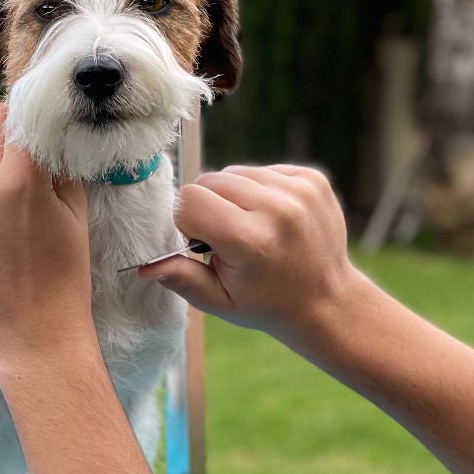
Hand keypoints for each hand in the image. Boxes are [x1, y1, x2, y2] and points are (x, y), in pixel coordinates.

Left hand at [0, 101, 90, 365]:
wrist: (32, 335)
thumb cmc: (64, 275)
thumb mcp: (74, 213)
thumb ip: (59, 164)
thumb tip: (49, 132)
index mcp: (21, 178)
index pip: (19, 113)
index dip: (34, 116)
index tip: (44, 125)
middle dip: (5, 127)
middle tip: (23, 150)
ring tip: (11, 198)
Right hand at [138, 164, 366, 346]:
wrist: (326, 300)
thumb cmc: (265, 302)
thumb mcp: (219, 302)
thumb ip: (183, 279)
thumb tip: (147, 266)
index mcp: (249, 240)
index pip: (189, 200)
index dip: (187, 222)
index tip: (202, 243)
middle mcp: (277, 209)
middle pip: (209, 180)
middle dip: (208, 206)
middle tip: (226, 238)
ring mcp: (299, 191)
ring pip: (235, 172)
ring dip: (233, 196)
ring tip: (250, 228)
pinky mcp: (313, 179)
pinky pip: (263, 171)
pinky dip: (259, 190)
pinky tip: (270, 218)